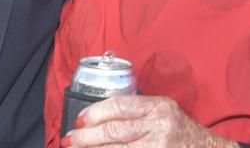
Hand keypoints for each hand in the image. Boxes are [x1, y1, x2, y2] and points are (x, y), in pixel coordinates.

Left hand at [65, 95, 235, 147]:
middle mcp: (159, 125)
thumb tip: (97, 119)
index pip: (121, 106)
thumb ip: (136, 112)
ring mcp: (159, 146)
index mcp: (158, 106)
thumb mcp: (162, 111)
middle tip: (70, 140)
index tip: (80, 120)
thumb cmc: (179, 130)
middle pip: (116, 130)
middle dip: (88, 136)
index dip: (96, 112)